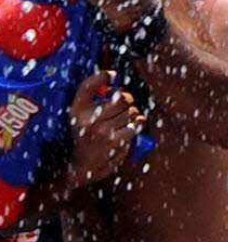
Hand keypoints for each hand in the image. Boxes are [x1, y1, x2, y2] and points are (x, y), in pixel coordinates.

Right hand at [67, 70, 141, 188]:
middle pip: (121, 98)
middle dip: (127, 100)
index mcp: (76, 111)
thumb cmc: (83, 136)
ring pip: (130, 112)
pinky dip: (136, 126)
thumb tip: (112, 75)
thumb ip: (92, 92)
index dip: (103, 76)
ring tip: (125, 119)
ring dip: (132, 114)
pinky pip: (134, 126)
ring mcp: (102, 131)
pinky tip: (130, 128)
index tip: (112, 76)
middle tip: (125, 104)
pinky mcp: (115, 142)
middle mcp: (88, 119)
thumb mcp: (78, 115)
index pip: (89, 85)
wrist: (79, 167)